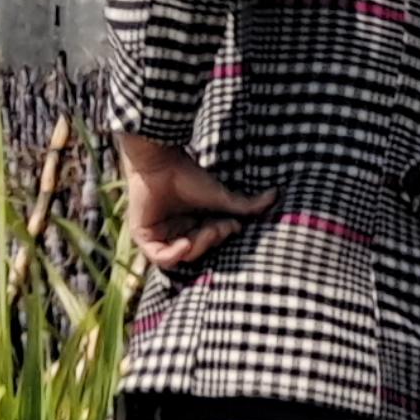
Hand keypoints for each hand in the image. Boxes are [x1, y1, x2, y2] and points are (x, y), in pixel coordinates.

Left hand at [117, 133, 272, 272]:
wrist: (162, 161)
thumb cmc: (189, 175)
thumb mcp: (222, 197)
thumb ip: (246, 205)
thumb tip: (276, 195)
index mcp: (191, 224)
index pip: (209, 243)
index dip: (222, 237)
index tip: (233, 224)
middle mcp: (175, 231)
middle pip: (196, 252)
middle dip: (210, 242)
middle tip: (218, 226)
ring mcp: (158, 235)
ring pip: (180, 257)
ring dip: (195, 248)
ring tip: (203, 233)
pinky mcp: (143, 236)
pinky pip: (159, 258)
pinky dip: (174, 255)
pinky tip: (184, 244)